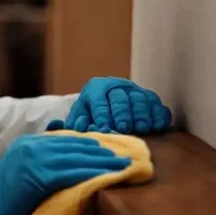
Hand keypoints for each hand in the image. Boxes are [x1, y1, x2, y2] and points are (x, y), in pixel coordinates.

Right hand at [0, 134, 130, 214]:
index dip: (92, 146)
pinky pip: (70, 172)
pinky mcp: (35, 175)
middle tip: (127, 158)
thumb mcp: (23, 176)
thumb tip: (75, 170)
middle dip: (103, 152)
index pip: (67, 139)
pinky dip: (91, 174)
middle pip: (75, 145)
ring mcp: (32, 159)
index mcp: (27, 144)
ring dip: (103, 162)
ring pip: (76, 157)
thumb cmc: (2, 203)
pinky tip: (108, 177)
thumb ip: (44, 168)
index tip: (112, 152)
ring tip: (124, 167)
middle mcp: (30, 146)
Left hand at [46, 77, 171, 134]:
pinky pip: (157, 105)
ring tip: (140, 128)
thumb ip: (71, 123)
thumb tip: (57, 125)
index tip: (104, 128)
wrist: (107, 105)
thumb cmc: (90, 115)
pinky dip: (158, 115)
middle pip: (121, 97)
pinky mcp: (151, 98)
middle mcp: (117, 86)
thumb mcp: (78, 116)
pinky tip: (156, 126)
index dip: (102, 114)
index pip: (99, 100)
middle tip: (124, 127)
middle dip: (122, 113)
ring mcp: (136, 91)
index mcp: (96, 88)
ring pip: (141, 99)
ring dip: (141, 114)